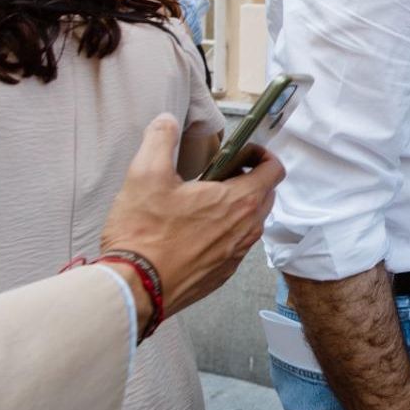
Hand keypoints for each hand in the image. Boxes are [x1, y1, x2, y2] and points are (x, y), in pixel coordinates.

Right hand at [99, 114, 284, 323]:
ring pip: (251, 223)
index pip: (274, 170)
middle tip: (221, 174)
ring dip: (238, 208)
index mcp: (238, 201)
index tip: (243, 151)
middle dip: (251, 179)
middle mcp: (246, 230)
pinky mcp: (221, 275)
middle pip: (266, 196)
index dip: (262, 155)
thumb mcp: (146, 174)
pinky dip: (226, 233)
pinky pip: (235, 247)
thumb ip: (160, 139)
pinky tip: (196, 231)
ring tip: (205, 202)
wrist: (134, 288)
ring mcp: (235, 255)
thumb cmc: (144, 233)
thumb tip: (167, 121)